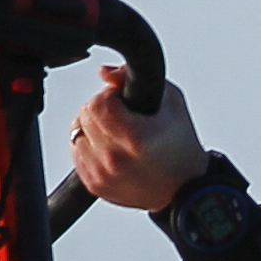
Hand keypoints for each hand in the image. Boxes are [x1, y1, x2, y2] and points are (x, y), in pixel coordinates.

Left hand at [68, 65, 205, 213]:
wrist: (183, 188)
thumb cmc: (180, 145)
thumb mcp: (171, 102)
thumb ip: (135, 79)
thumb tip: (105, 72)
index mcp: (135, 139)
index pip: (97, 104)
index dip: (109, 96)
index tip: (122, 102)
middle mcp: (115, 159)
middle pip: (84, 117)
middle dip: (100, 110)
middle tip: (121, 118)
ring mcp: (102, 175)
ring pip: (77, 134)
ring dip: (92, 129)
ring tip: (116, 135)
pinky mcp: (94, 185)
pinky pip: (77, 154)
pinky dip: (90, 147)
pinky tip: (111, 150)